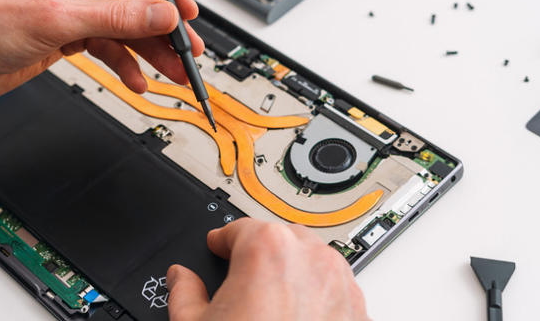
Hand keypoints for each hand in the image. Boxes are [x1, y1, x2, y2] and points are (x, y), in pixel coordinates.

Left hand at [0, 0, 202, 103]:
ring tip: (171, 71)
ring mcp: (68, 1)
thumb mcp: (54, 18)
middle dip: (158, 25)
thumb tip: (160, 14)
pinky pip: (106, 43)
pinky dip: (122, 62)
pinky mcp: (66, 30)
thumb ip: (115, 18)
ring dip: (146, 49)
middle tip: (185, 47)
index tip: (185, 9)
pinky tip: (136, 78)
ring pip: (122, 22)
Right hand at [166, 219, 369, 320]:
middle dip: (260, 256)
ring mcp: (340, 284)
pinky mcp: (359, 311)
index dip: (222, 241)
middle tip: (241, 282)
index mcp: (267, 249)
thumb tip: (181, 279)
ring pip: (311, 261)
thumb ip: (185, 292)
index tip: (219, 248)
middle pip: (279, 238)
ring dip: (291, 273)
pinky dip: (317, 297)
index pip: (239, 228)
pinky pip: (333, 290)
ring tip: (268, 306)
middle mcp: (311, 258)